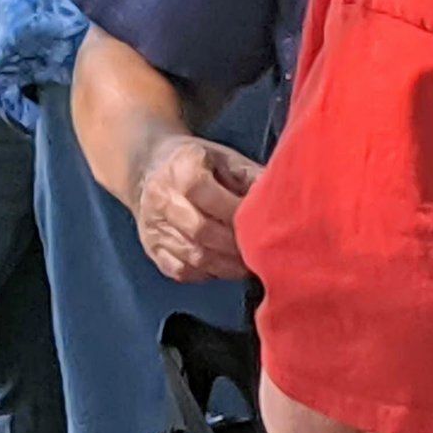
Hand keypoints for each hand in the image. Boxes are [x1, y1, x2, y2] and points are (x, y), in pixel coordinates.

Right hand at [133, 134, 262, 282]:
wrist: (149, 169)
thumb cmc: (197, 164)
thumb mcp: (224, 158)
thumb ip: (251, 178)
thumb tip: (283, 201)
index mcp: (182, 170)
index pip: (210, 198)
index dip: (238, 215)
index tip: (263, 224)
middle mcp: (162, 200)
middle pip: (201, 232)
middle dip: (235, 246)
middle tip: (261, 253)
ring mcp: (154, 227)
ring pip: (193, 257)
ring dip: (225, 266)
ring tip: (249, 265)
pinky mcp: (152, 248)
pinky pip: (181, 271)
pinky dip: (206, 274)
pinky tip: (224, 268)